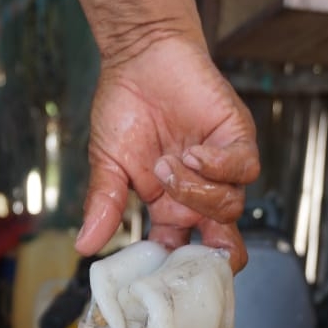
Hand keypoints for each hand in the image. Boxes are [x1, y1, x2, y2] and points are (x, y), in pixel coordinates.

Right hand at [74, 35, 259, 272]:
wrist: (141, 57)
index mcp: (170, 211)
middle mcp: (200, 198)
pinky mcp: (237, 141)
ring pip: (229, 207)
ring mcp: (221, 172)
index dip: (177, 270)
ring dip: (195, 192)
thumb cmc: (125, 109)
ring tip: (167, 164)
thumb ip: (103, 205)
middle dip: (215, 256)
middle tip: (194, 251)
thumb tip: (83, 245)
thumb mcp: (108, 164)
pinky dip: (217, 166)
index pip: (183, 255)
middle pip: (224, 244)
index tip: (158, 271)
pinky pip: (244, 170)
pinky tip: (192, 151)